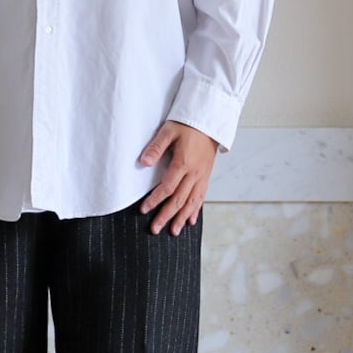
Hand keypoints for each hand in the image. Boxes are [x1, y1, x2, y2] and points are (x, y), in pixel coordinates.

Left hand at [137, 121, 216, 235]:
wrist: (209, 120)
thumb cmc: (187, 124)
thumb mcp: (168, 131)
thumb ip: (156, 147)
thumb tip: (143, 162)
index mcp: (184, 163)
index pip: (167, 187)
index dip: (155, 200)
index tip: (144, 210)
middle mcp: (195, 173)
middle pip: (180, 199)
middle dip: (167, 216)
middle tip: (155, 229)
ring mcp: (202, 176)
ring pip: (192, 201)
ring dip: (182, 218)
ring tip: (174, 231)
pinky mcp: (206, 176)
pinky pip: (201, 196)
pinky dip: (195, 210)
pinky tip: (190, 220)